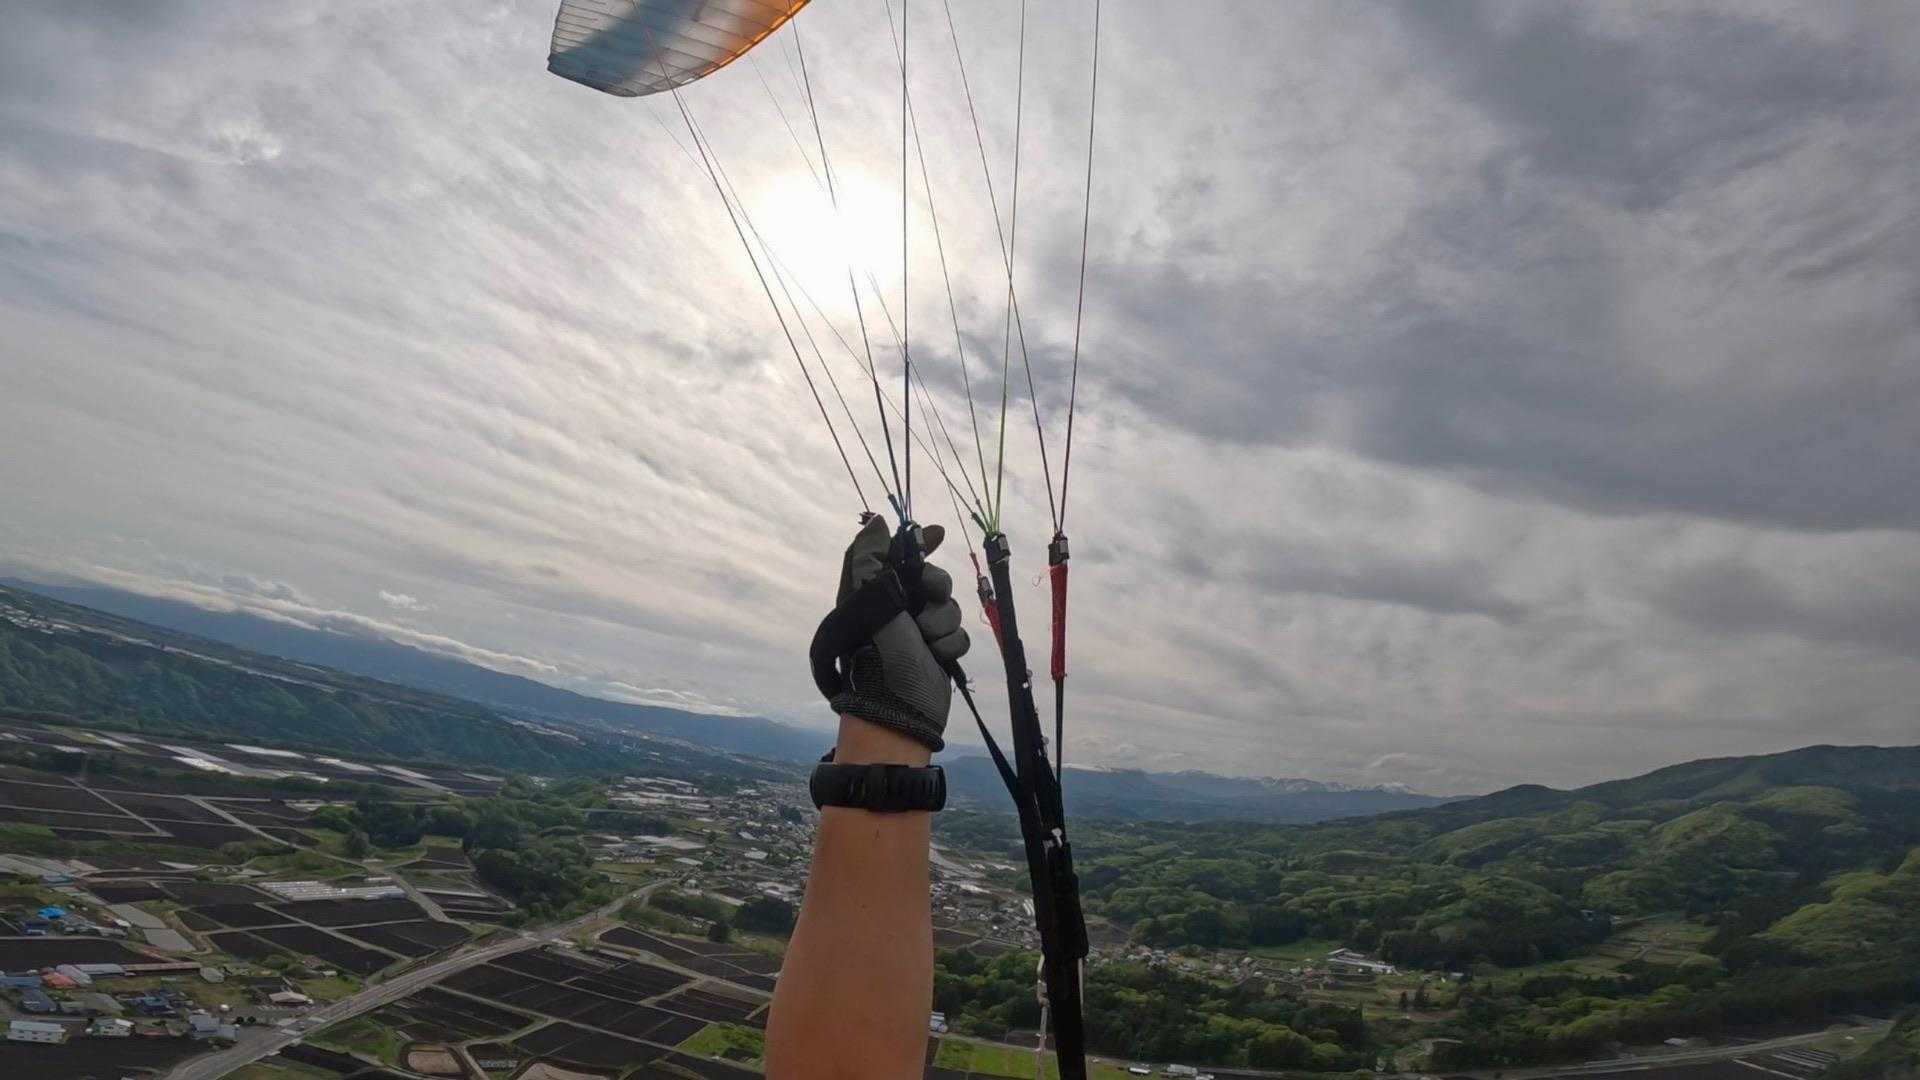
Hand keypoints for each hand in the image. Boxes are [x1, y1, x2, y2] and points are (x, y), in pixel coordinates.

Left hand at [824, 516, 969, 751]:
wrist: (897, 705)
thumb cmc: (875, 649)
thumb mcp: (864, 597)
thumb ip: (869, 556)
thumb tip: (877, 521)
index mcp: (876, 593)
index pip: (900, 556)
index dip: (920, 542)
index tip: (937, 534)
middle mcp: (899, 609)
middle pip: (935, 580)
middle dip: (936, 588)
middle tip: (927, 596)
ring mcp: (921, 632)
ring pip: (952, 608)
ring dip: (941, 622)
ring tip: (925, 639)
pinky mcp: (940, 653)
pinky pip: (960, 635)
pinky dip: (950, 645)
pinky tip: (936, 656)